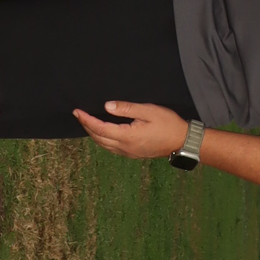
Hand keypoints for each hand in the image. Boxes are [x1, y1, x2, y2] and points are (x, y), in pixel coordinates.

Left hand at [73, 100, 189, 159]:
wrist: (181, 141)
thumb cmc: (167, 123)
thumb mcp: (148, 111)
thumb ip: (126, 108)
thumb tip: (107, 106)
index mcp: (127, 136)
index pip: (100, 128)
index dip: (87, 120)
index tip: (77, 112)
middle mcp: (125, 147)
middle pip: (99, 138)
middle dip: (86, 126)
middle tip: (78, 115)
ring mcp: (128, 152)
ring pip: (104, 145)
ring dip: (93, 134)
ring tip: (86, 123)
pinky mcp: (133, 154)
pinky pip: (111, 148)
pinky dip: (102, 139)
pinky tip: (102, 133)